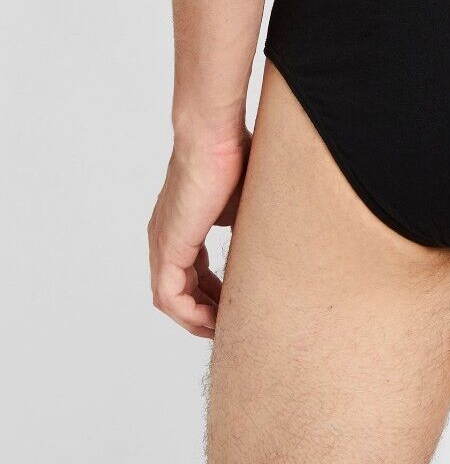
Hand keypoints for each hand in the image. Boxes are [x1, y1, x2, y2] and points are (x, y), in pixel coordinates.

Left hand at [147, 131, 249, 336]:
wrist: (213, 133)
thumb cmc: (234, 153)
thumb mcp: (246, 199)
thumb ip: (249, 223)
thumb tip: (273, 240)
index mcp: (183, 223)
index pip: (192, 271)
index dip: (214, 292)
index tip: (238, 302)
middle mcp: (166, 236)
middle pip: (180, 290)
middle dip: (207, 311)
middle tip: (233, 324)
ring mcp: (163, 242)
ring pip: (172, 299)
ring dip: (197, 319)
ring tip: (225, 329)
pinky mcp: (168, 246)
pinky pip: (170, 297)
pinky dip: (190, 314)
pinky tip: (215, 320)